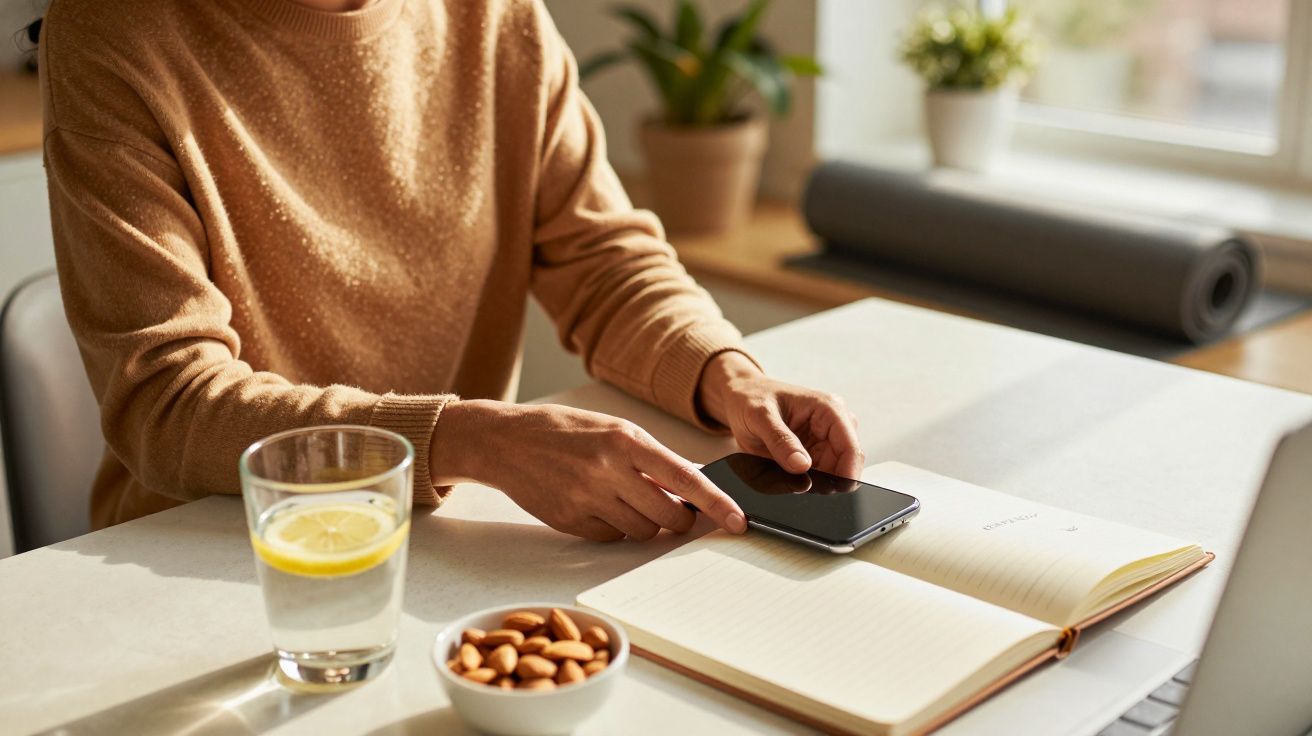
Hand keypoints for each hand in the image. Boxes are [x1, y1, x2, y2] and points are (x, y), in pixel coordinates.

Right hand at [429, 400, 747, 541]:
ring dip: (645, 523)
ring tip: (625, 500)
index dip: (717, 503)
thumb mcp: (612, 429)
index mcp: (626, 440)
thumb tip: (691, 486)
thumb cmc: (563, 431)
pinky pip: (612, 538)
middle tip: (674, 511)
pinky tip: (598, 506)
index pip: (685, 478)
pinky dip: (615, 529)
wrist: (505, 441)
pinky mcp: (570, 520)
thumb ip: (650, 457)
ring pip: (642, 531)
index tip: (738, 520)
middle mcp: (609, 468)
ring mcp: (588, 497)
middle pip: (668, 515)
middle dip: (679, 520)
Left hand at [697, 352, 864, 478]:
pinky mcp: (814, 452)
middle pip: (846, 463)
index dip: (848, 473)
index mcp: (828, 408)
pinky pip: (820, 474)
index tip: (833, 491)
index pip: (850, 446)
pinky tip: (791, 475)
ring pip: (835, 472)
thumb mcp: (761, 417)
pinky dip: (809, 480)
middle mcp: (832, 424)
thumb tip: (802, 466)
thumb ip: (781, 441)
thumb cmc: (751, 397)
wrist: (740, 397)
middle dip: (830, 479)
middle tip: (802, 484)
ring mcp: (825, 439)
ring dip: (818, 481)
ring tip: (790, 475)